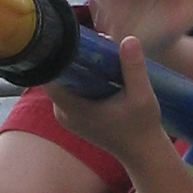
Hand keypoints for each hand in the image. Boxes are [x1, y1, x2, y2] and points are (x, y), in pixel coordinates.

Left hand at [51, 31, 166, 158]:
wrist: (143, 153)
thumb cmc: (142, 127)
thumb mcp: (142, 96)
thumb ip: (133, 68)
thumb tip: (128, 39)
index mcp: (72, 110)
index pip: (50, 76)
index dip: (57, 56)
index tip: (76, 40)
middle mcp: (64, 113)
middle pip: (56, 76)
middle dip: (73, 57)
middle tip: (96, 43)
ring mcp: (67, 116)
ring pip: (64, 81)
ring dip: (78, 66)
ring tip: (101, 52)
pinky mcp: (74, 116)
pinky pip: (70, 89)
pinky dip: (82, 77)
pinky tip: (100, 68)